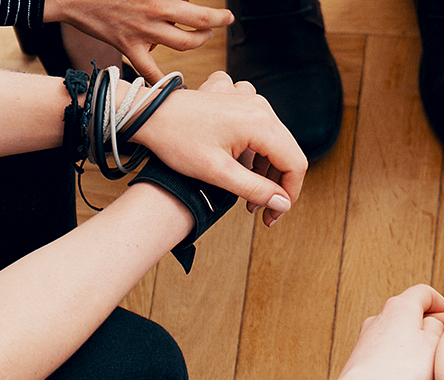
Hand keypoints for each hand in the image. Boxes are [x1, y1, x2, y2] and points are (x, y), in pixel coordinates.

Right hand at [45, 0, 233, 79]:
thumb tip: (183, 3)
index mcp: (160, 0)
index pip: (200, 13)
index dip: (219, 17)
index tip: (227, 18)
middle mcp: (154, 16)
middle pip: (197, 30)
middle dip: (211, 29)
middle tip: (213, 26)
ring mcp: (141, 34)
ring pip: (182, 45)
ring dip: (197, 42)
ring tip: (199, 38)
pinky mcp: (128, 47)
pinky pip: (150, 71)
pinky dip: (163, 82)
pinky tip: (175, 88)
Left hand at [131, 71, 307, 226]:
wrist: (148, 114)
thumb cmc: (176, 139)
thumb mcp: (217, 173)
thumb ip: (255, 189)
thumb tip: (283, 204)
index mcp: (260, 123)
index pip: (295, 164)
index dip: (289, 194)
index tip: (273, 215)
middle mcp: (261, 107)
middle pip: (287, 152)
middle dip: (277, 184)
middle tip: (257, 208)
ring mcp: (250, 101)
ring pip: (276, 141)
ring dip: (265, 168)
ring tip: (245, 188)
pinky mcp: (240, 101)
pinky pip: (262, 127)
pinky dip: (257, 148)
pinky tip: (238, 160)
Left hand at [334, 285, 443, 379]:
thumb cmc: (398, 372)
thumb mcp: (435, 344)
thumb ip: (440, 326)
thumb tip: (439, 322)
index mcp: (399, 306)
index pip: (424, 292)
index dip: (443, 304)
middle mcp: (379, 318)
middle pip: (410, 313)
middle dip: (430, 326)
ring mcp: (368, 339)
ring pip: (398, 335)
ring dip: (415, 344)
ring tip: (428, 362)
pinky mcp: (362, 359)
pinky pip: (387, 352)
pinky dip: (400, 358)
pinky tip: (409, 372)